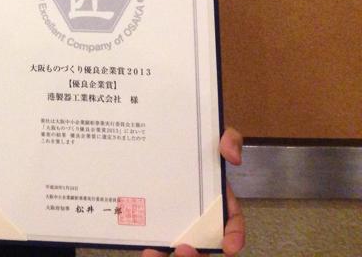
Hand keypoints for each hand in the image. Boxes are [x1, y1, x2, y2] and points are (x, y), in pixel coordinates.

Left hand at [141, 127, 244, 256]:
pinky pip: (157, 242)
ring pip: (180, 247)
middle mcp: (197, 215)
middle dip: (196, 253)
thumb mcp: (213, 135)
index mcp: (216, 199)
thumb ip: (229, 139)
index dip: (234, 236)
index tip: (229, 247)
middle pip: (202, 242)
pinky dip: (154, 251)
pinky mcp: (156, 220)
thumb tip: (233, 155)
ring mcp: (176, 219)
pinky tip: (146, 250)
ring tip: (154, 254)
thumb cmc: (191, 142)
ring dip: (171, 255)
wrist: (159, 140)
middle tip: (184, 248)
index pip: (232, 222)